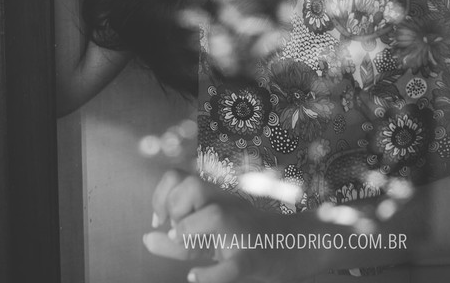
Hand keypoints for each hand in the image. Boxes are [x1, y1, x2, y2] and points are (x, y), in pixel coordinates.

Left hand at [145, 170, 328, 282]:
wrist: (302, 245)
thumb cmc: (251, 239)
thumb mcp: (214, 235)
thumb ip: (180, 236)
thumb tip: (147, 238)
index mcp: (219, 198)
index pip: (178, 177)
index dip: (161, 196)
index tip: (161, 219)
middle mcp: (230, 207)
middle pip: (192, 187)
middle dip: (175, 209)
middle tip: (180, 231)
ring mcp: (244, 232)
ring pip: (214, 217)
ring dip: (190, 232)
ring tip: (189, 248)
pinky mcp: (256, 260)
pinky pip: (232, 266)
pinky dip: (210, 275)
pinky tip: (195, 277)